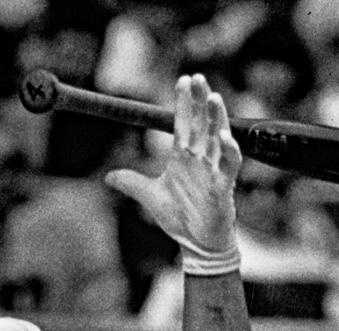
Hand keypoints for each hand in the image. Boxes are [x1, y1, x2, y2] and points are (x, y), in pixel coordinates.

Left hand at [105, 74, 241, 274]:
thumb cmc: (179, 219)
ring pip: (218, 138)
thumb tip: (108, 177)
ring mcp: (213, 171)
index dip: (184, 102)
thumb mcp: (150, 197)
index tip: (183, 80)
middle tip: (199, 78)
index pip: (184, 123)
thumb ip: (131, 182)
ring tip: (214, 98)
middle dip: (202, 100)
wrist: (196, 244)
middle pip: (202, 123)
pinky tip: (223, 137)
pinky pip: (229, 165)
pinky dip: (228, 151)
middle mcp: (200, 159)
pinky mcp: (224, 187)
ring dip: (217, 118)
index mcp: (184, 157)